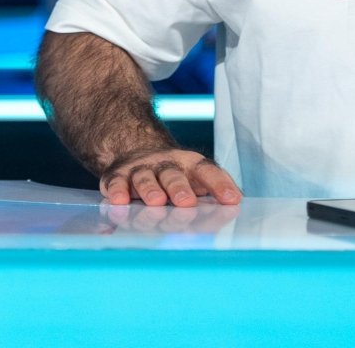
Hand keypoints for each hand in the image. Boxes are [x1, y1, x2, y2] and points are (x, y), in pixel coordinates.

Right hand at [100, 148, 241, 206]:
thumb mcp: (195, 178)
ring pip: (145, 178)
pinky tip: (119, 201)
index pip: (208, 172)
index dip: (220, 184)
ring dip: (149, 190)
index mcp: (190, 165)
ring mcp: (141, 169)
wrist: (136, 149)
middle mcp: (166, 165)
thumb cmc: (174, 174)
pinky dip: (117, 191)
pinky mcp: (117, 176)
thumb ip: (213, 191)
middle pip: (173, 175)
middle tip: (187, 202)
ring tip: (155, 202)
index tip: (232, 200)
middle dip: (179, 188)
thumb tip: (238, 204)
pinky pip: (116, 183)